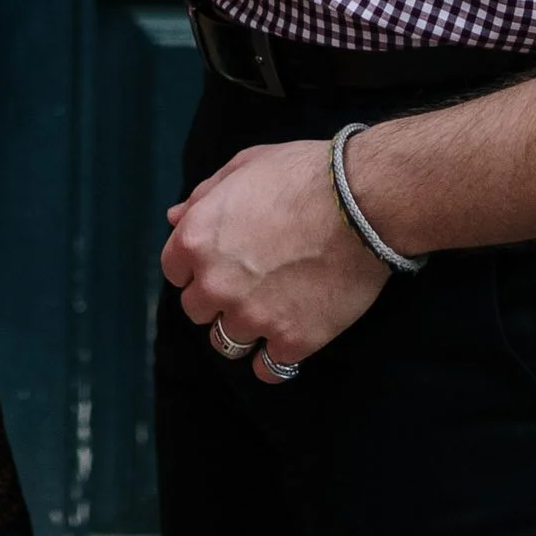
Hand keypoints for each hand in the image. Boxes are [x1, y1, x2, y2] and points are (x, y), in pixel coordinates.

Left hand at [161, 137, 390, 380]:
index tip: (222, 262)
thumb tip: (175, 218)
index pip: (174, 271)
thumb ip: (204, 196)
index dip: (197, 267)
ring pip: (227, 343)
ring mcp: (253, 316)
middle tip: (251, 284)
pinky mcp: (292, 340)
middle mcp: (216, 284)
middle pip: (197, 311)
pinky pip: (269, 369)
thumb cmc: (303, 176)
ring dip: (244, 330)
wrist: (361, 203)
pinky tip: (288, 342)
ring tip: (271, 311)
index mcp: (197, 239)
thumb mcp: (245, 167)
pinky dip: (275, 360)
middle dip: (218, 299)